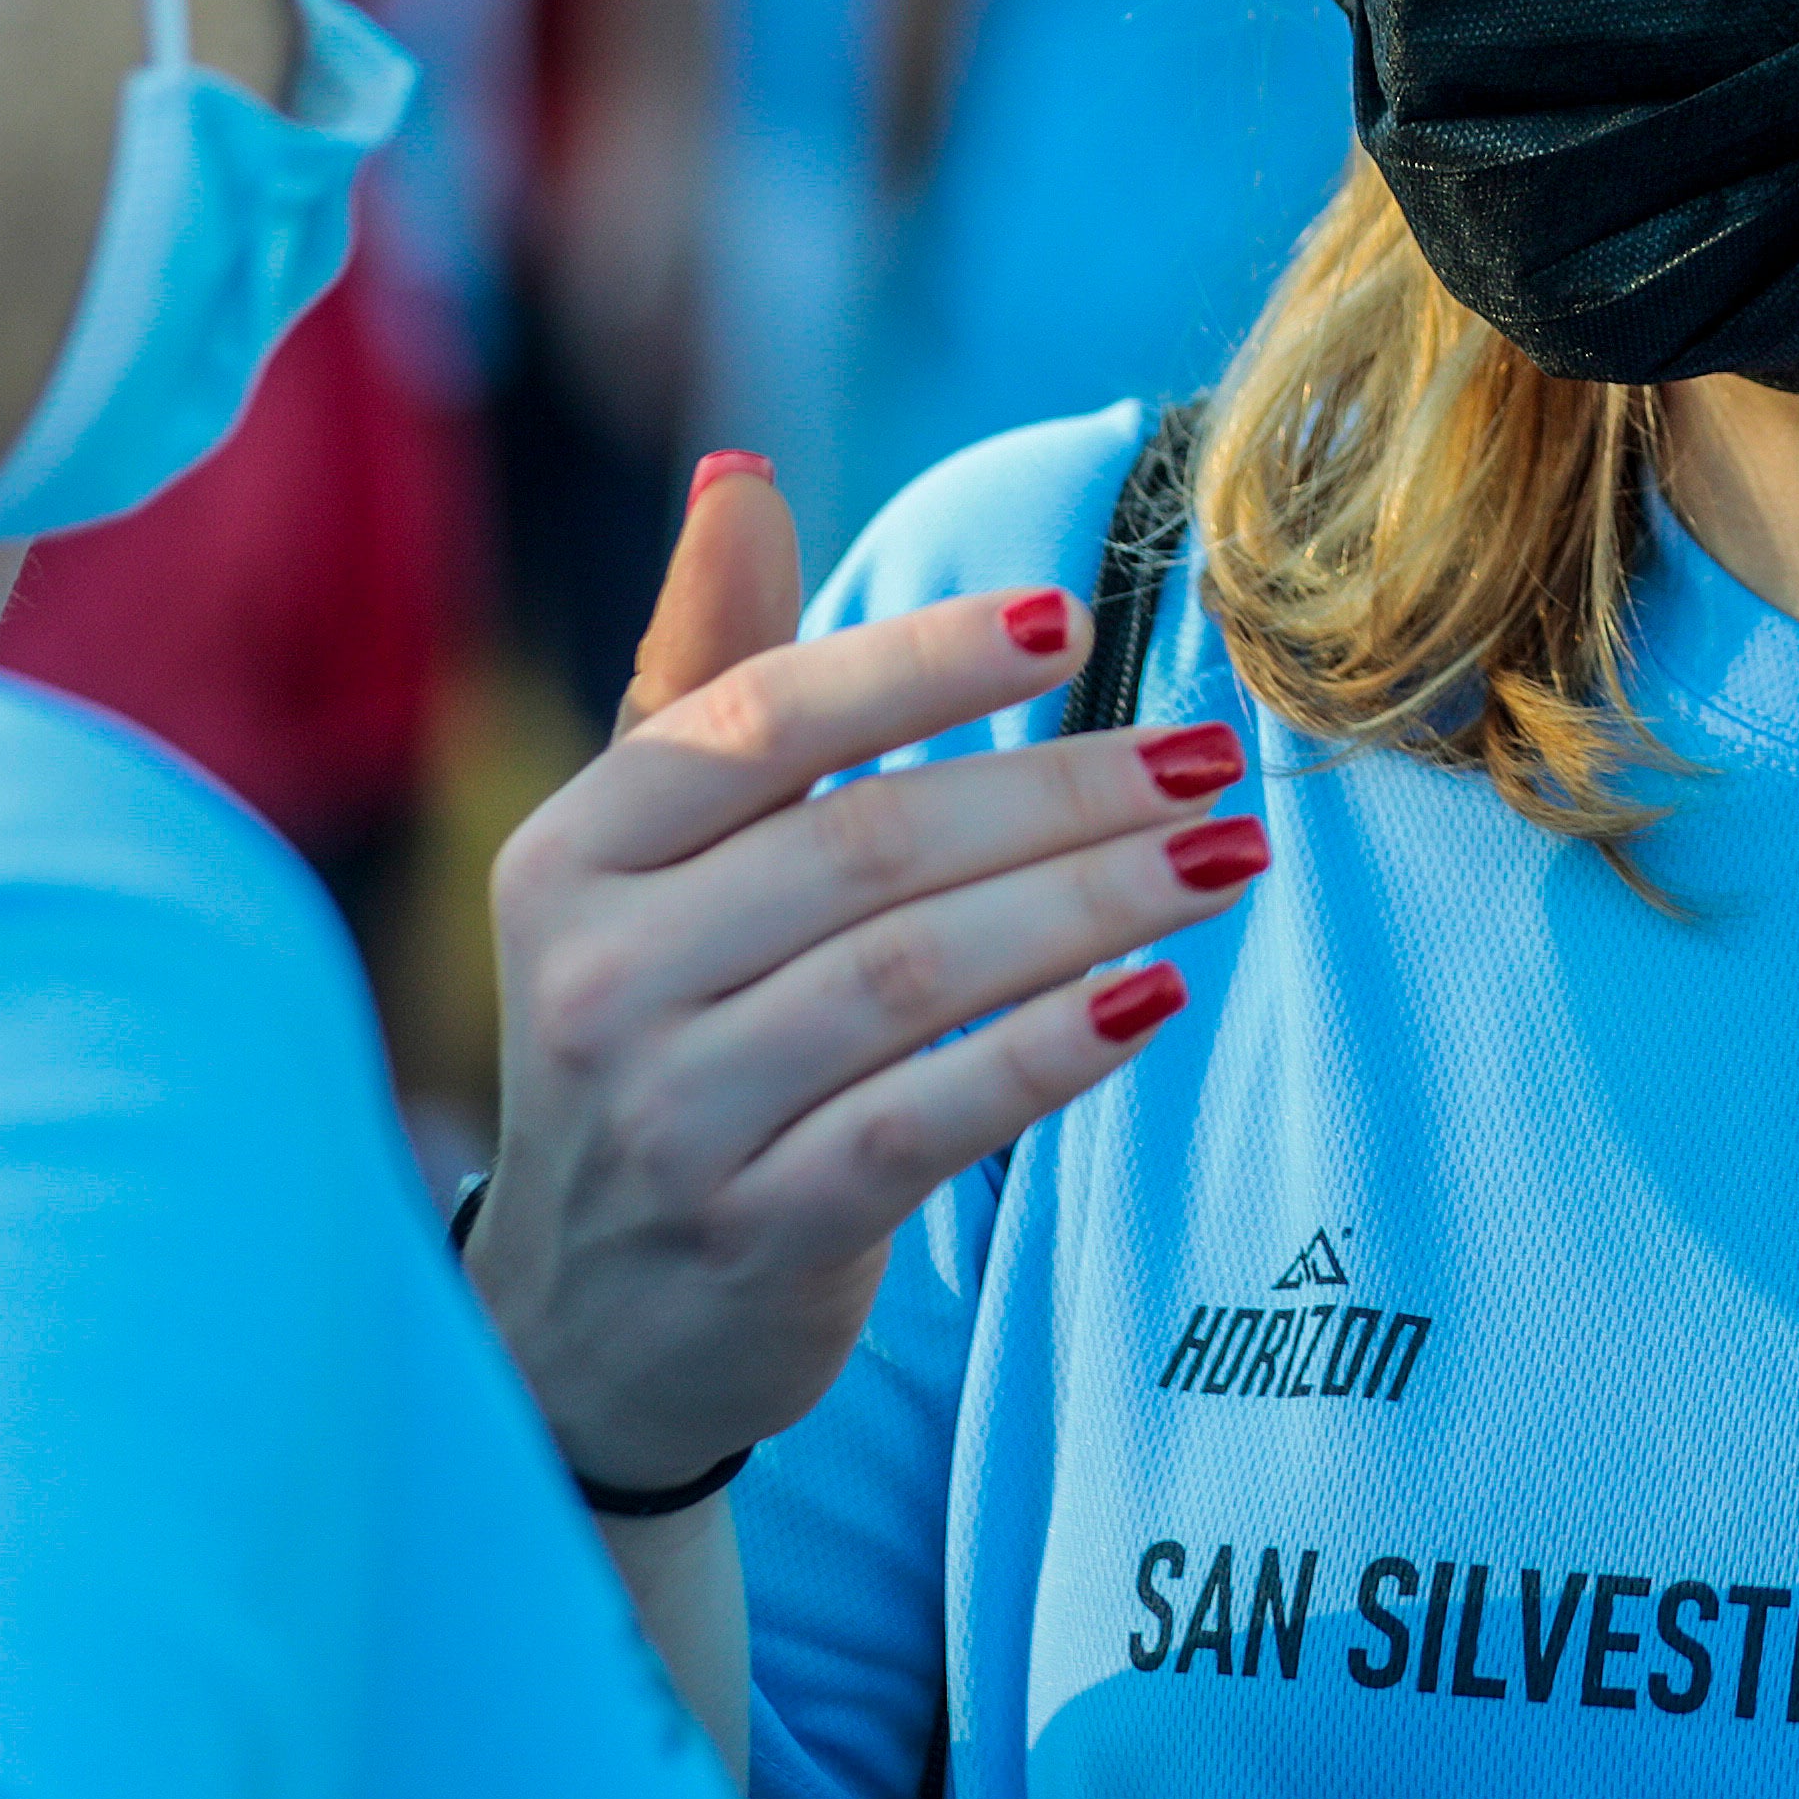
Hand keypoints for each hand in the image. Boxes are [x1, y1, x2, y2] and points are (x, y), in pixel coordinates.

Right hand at [463, 462, 1262, 1498]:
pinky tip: (1154, 993)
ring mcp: (671, 1114)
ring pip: (916, 974)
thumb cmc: (653, 1035)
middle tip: (1212, 757)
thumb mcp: (638, 859)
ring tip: (1225, 854)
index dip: (926, 660)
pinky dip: (1049, 1050)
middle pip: (869, 845)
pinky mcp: (755, 1231)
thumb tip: (743, 473)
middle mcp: (598, 977)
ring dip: (1095, 904)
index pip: (764, 717)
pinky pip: (926, 1117)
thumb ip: (704, 672)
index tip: (1077, 619)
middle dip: (1064, 790)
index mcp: (572, 853)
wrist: (582, 1325)